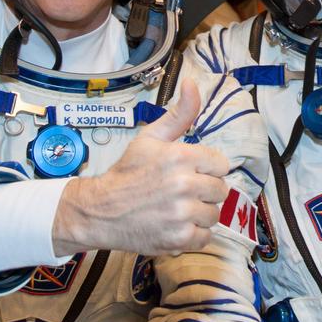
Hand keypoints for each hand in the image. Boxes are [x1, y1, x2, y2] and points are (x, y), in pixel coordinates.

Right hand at [52, 79, 230, 255]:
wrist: (100, 211)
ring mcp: (182, 214)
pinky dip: (193, 234)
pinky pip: (205, 237)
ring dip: (199, 214)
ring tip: (177, 209)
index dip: (206, 169)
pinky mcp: (179, 238)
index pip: (220, 164)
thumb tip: (192, 83)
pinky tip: (175, 225)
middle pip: (220, 190)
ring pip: (214, 214)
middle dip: (204, 191)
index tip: (189, 173)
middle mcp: (184, 185)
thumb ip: (179, 114)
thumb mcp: (151, 138)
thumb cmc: (127, 173)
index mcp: (181, 157)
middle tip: (181, 192)